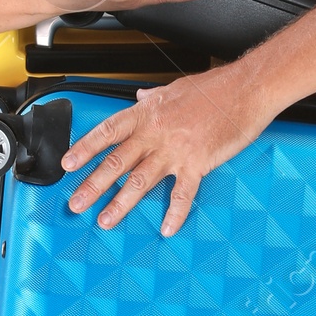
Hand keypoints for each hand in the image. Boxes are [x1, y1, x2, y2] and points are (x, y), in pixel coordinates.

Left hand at [62, 64, 274, 235]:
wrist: (247, 89)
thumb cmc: (216, 87)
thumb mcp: (175, 88)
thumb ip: (153, 98)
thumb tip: (139, 98)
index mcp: (147, 113)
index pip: (107, 132)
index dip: (84, 149)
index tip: (68, 164)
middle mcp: (156, 132)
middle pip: (116, 162)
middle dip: (92, 185)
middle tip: (76, 203)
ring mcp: (175, 150)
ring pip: (140, 181)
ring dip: (120, 204)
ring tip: (105, 220)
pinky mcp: (198, 163)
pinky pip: (182, 194)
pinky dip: (174, 214)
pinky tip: (166, 228)